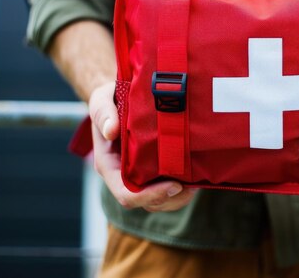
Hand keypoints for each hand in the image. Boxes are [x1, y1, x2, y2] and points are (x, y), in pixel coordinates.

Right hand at [89, 81, 195, 211]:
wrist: (122, 96)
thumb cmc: (110, 99)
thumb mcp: (101, 100)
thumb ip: (103, 113)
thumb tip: (111, 130)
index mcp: (110, 165)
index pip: (126, 193)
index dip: (149, 195)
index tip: (173, 185)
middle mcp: (124, 175)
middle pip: (147, 202)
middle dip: (169, 199)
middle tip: (192, 186)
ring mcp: (141, 175)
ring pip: (160, 201)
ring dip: (179, 198)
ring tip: (197, 184)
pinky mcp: (155, 170)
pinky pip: (169, 190)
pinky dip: (183, 190)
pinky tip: (196, 177)